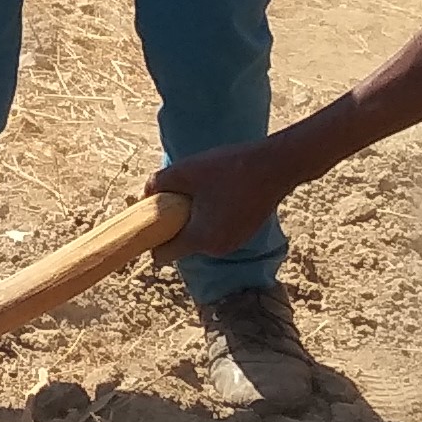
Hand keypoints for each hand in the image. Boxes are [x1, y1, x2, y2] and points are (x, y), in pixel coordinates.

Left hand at [150, 128, 330, 265]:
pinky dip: (212, 217)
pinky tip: (219, 192)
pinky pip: (216, 230)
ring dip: (195, 218)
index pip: (164, 255)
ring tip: (203, 190)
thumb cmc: (230, 168)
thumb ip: (159, 184)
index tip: (151, 222)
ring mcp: (233, 243)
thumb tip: (145, 194)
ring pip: (200, 236)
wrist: (276, 165)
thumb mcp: (186, 170)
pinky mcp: (244, 233)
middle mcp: (217, 249)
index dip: (152, 240)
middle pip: (182, 243)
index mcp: (201, 239)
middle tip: (180, 195)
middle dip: (176, 224)